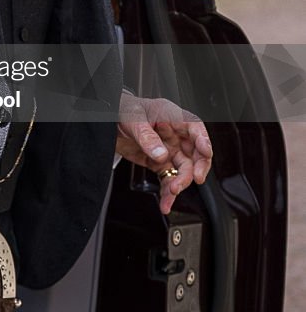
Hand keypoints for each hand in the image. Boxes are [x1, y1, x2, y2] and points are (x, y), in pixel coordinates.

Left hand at [115, 91, 212, 214]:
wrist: (106, 120)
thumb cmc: (123, 109)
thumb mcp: (133, 119)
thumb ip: (147, 137)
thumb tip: (161, 154)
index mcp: (171, 117)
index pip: (195, 128)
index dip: (204, 140)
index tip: (206, 153)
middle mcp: (173, 134)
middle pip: (195, 153)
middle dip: (197, 167)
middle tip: (194, 179)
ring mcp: (167, 149)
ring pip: (183, 170)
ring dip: (180, 183)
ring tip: (172, 192)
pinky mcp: (158, 162)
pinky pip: (168, 178)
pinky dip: (167, 192)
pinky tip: (166, 202)